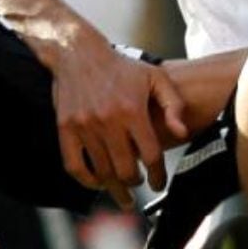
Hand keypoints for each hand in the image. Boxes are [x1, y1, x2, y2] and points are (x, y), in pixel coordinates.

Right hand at [49, 30, 187, 206]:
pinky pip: (74, 166)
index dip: (158, 176)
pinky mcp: (65, 129)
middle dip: (136, 184)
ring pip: (102, 172)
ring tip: (123, 195)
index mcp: (132, 110)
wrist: (79, 53)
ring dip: (114, 188)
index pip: (151, 156)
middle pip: (126, 170)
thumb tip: (182, 133)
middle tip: (140, 186)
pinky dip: (86, 180)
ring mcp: (85, 126)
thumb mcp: (156, 77)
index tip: (159, 184)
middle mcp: (108, 121)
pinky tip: (97, 184)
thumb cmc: (121, 67)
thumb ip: (174, 104)